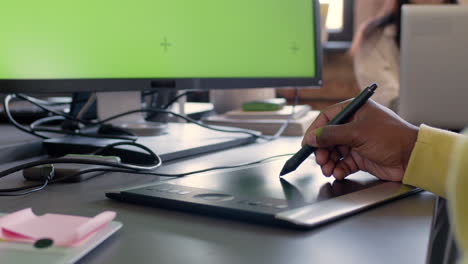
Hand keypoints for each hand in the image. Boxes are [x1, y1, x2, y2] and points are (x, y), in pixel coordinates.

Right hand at [302, 99, 418, 181]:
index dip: (315, 131)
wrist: (412, 158)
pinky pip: (343, 163)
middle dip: (322, 150)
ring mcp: (357, 142)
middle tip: (320, 160)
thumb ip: (332, 135)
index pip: (327, 118)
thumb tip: (313, 138)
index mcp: (354, 111)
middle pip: (328, 137)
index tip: (307, 143)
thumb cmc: (391, 137)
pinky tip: (338, 173)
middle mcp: (354, 125)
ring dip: (329, 162)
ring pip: (334, 152)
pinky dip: (338, 169)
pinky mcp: (360, 157)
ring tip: (328, 169)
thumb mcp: (357, 133)